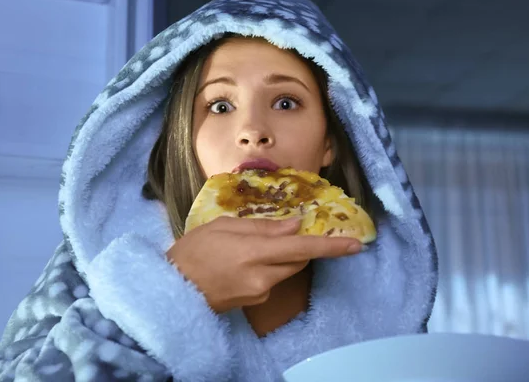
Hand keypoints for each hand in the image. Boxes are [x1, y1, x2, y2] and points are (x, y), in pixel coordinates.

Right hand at [165, 216, 361, 312]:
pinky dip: (268, 267)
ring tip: (253, 245)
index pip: (303, 249)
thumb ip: (264, 227)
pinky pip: (272, 280)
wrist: (171, 289)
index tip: (356, 244)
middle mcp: (263, 277)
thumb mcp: (224, 227)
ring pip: (286, 270)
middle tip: (290, 230)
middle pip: (299, 260)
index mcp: (255, 253)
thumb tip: (296, 226)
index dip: (332, 247)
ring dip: (283, 256)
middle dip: (301, 245)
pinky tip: (244, 261)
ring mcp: (260, 293)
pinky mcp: (254, 302)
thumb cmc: (192, 251)